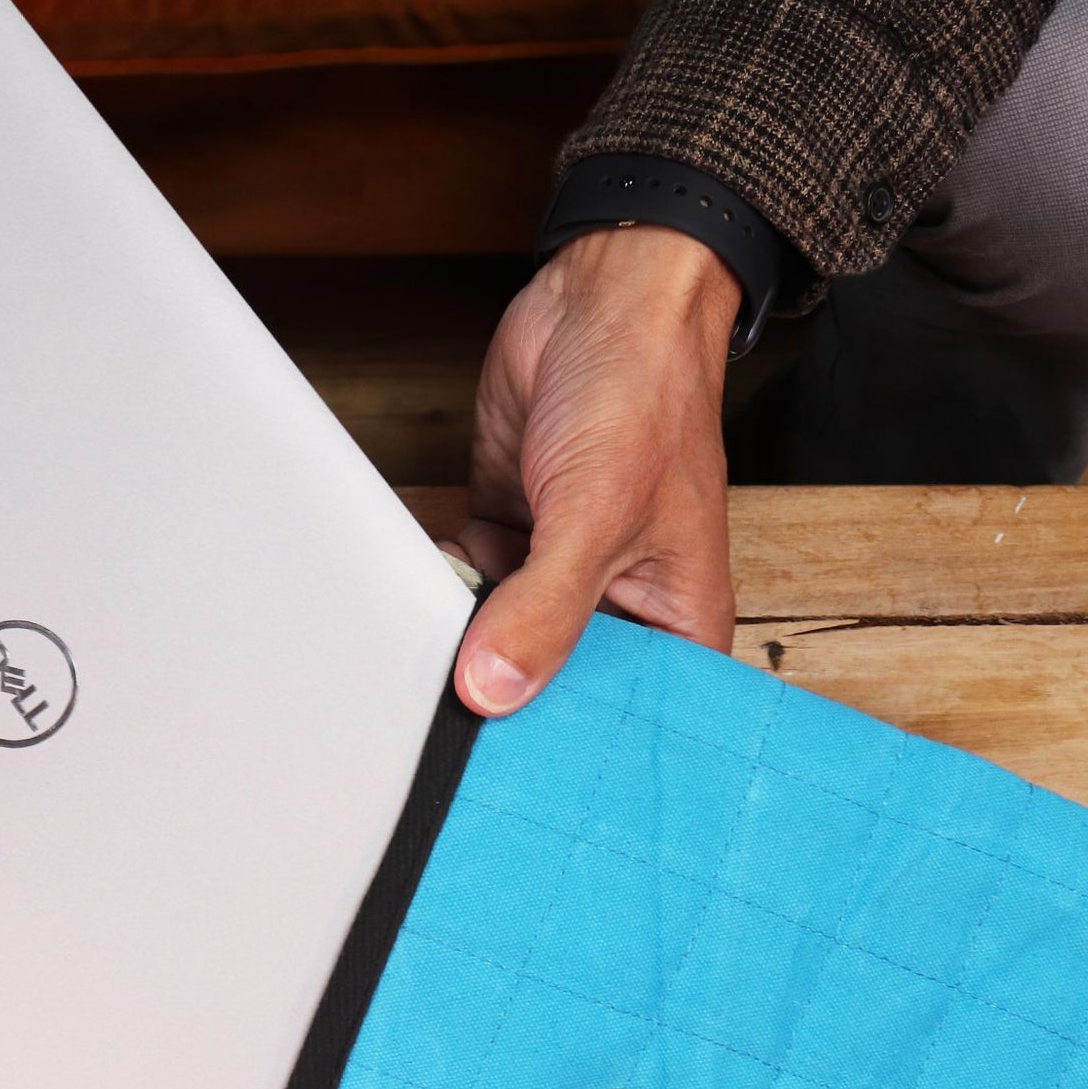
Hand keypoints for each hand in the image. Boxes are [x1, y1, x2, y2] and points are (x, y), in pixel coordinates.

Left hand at [452, 226, 740, 715]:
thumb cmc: (643, 392)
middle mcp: (615, 608)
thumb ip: (544, 609)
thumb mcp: (596, 514)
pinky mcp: (506, 537)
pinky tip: (414, 597)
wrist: (601, 297)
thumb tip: (491, 691)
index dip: (579, 752)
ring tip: (419, 669)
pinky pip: (460, 590)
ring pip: (496, 642)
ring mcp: (555, 575)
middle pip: (553, 690)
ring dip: (457, 646)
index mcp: (673, 620)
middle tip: (445, 746)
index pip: (630, 719)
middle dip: (503, 704)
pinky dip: (437, 590)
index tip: (519, 790)